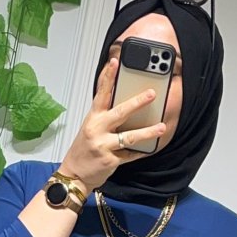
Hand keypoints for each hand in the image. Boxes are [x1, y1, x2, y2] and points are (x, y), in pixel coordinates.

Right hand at [59, 56, 167, 193]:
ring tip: (161, 127)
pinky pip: (130, 155)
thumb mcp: (90, 129)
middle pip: (120, 113)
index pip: (101, 94)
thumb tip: (126, 104)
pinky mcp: (110, 160)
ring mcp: (103, 146)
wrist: (74, 175)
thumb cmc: (83, 150)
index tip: (115, 62)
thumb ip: (105, 117)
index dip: (107, 77)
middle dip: (137, 102)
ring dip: (148, 132)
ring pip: (129, 137)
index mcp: (92, 119)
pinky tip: (150, 148)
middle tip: (151, 93)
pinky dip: (141, 152)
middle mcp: (97, 130)